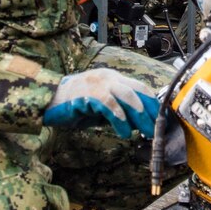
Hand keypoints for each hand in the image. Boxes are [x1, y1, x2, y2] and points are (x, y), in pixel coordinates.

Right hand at [44, 68, 159, 138]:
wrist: (49, 102)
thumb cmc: (76, 105)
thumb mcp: (101, 106)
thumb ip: (118, 110)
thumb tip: (138, 123)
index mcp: (112, 78)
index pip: (139, 86)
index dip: (152, 102)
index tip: (161, 118)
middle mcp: (108, 78)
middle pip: (137, 90)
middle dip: (150, 109)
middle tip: (156, 127)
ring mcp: (98, 84)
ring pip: (127, 96)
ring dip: (138, 115)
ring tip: (144, 130)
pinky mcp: (88, 95)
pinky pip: (109, 105)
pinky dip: (119, 119)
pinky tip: (123, 132)